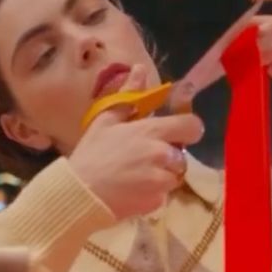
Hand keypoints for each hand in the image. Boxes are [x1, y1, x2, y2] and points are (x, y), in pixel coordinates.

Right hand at [68, 68, 205, 219]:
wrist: (79, 193)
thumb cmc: (91, 154)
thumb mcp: (105, 121)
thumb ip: (128, 96)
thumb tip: (139, 68)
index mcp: (152, 132)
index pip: (192, 126)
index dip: (187, 129)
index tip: (175, 134)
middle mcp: (163, 155)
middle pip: (182, 154)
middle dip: (169, 156)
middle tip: (144, 159)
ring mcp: (161, 181)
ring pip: (173, 176)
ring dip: (161, 176)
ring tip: (135, 177)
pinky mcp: (156, 202)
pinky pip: (162, 195)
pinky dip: (151, 194)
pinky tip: (131, 191)